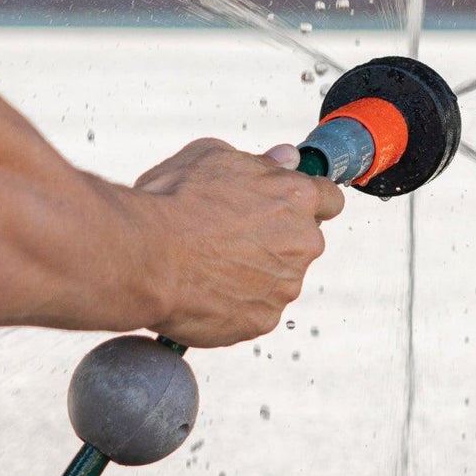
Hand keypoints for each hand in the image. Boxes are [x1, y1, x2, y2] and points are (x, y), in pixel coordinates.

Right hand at [133, 138, 343, 346]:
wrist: (145, 256)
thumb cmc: (174, 200)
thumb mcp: (213, 156)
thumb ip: (259, 161)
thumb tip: (285, 158)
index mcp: (297, 197)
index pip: (330, 199)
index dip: (309, 201)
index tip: (290, 206)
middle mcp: (303, 242)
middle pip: (303, 241)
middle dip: (278, 238)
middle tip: (232, 235)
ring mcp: (285, 285)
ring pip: (279, 278)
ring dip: (256, 272)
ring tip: (209, 263)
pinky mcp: (264, 320)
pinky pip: (256, 309)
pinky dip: (237, 302)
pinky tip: (205, 289)